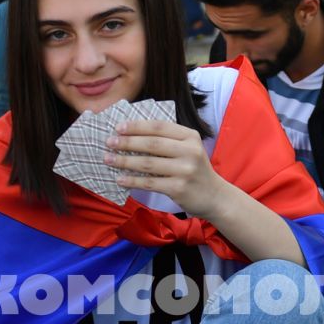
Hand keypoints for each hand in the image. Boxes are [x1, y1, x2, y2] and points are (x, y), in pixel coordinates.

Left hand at [105, 120, 227, 213]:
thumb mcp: (188, 149)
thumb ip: (167, 140)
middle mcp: (189, 151)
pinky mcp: (178, 188)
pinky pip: (149, 183)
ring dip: (125, 161)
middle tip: (109, 142)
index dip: (137, 126)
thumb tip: (131, 134)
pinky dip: (132, 181)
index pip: (159, 126)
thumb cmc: (194, 170)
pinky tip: (119, 179)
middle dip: (127, 142)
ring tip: (108, 159)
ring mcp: (185, 170)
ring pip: (148, 163)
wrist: (214, 196)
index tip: (118, 127)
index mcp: (190, 136)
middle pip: (152, 144)